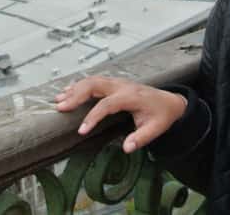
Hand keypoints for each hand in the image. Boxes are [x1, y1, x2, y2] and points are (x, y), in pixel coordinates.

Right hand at [55, 75, 187, 153]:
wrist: (170, 102)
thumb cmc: (162, 115)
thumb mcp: (155, 129)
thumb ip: (141, 138)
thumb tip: (126, 148)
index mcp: (131, 96)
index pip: (107, 104)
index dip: (93, 116)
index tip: (81, 130)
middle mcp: (122, 86)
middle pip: (95, 84)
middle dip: (76, 95)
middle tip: (61, 107)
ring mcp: (117, 82)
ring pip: (92, 80)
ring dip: (75, 89)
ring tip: (59, 100)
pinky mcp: (114, 83)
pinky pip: (94, 81)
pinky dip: (80, 85)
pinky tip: (68, 92)